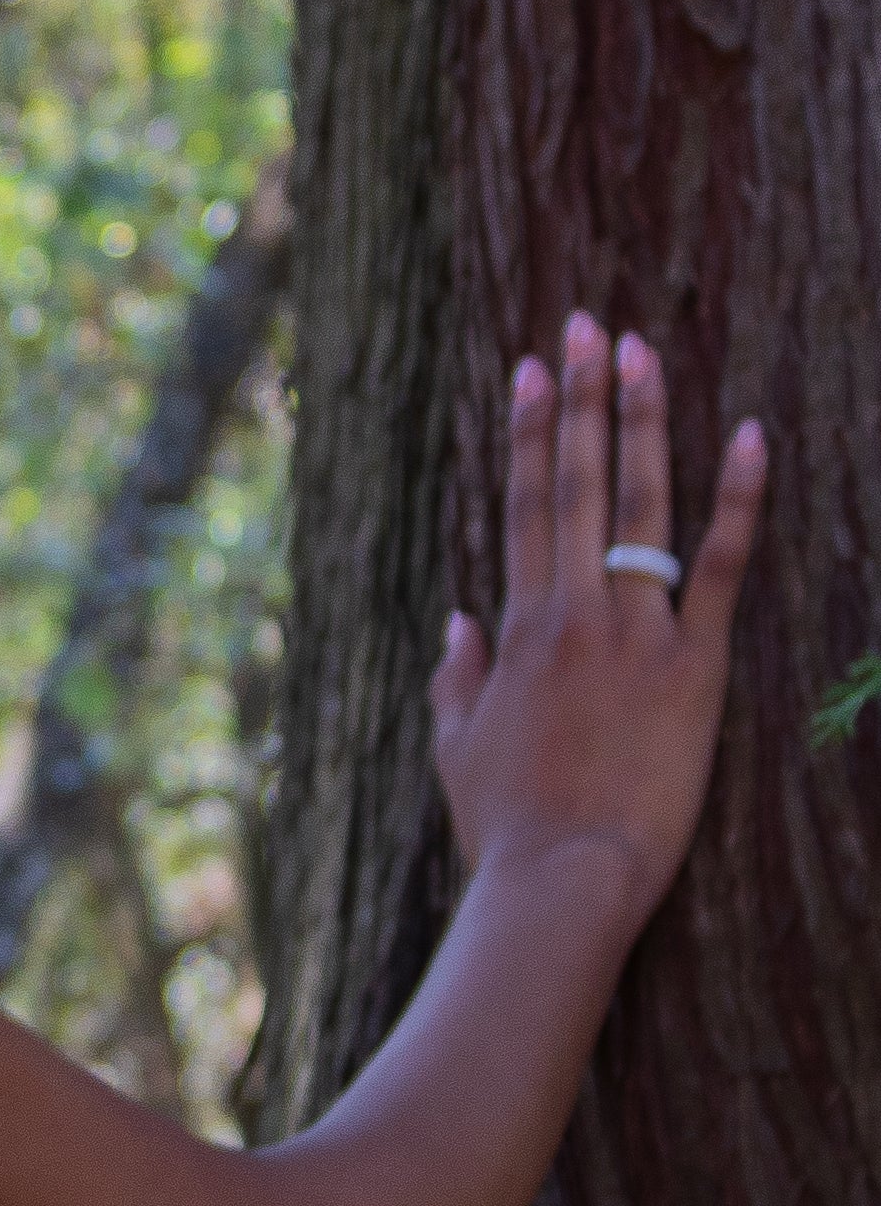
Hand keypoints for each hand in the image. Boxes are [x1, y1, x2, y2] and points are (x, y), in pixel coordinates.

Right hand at [433, 311, 765, 923]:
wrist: (561, 881)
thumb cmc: (504, 829)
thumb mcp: (454, 750)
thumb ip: (456, 679)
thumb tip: (459, 622)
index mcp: (515, 630)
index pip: (522, 504)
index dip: (527, 430)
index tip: (533, 366)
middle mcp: (573, 613)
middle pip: (575, 482)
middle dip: (582, 396)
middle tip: (591, 324)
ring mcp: (636, 633)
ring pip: (640, 505)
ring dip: (640, 421)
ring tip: (643, 351)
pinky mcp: (696, 665)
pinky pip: (723, 566)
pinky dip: (739, 498)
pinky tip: (751, 435)